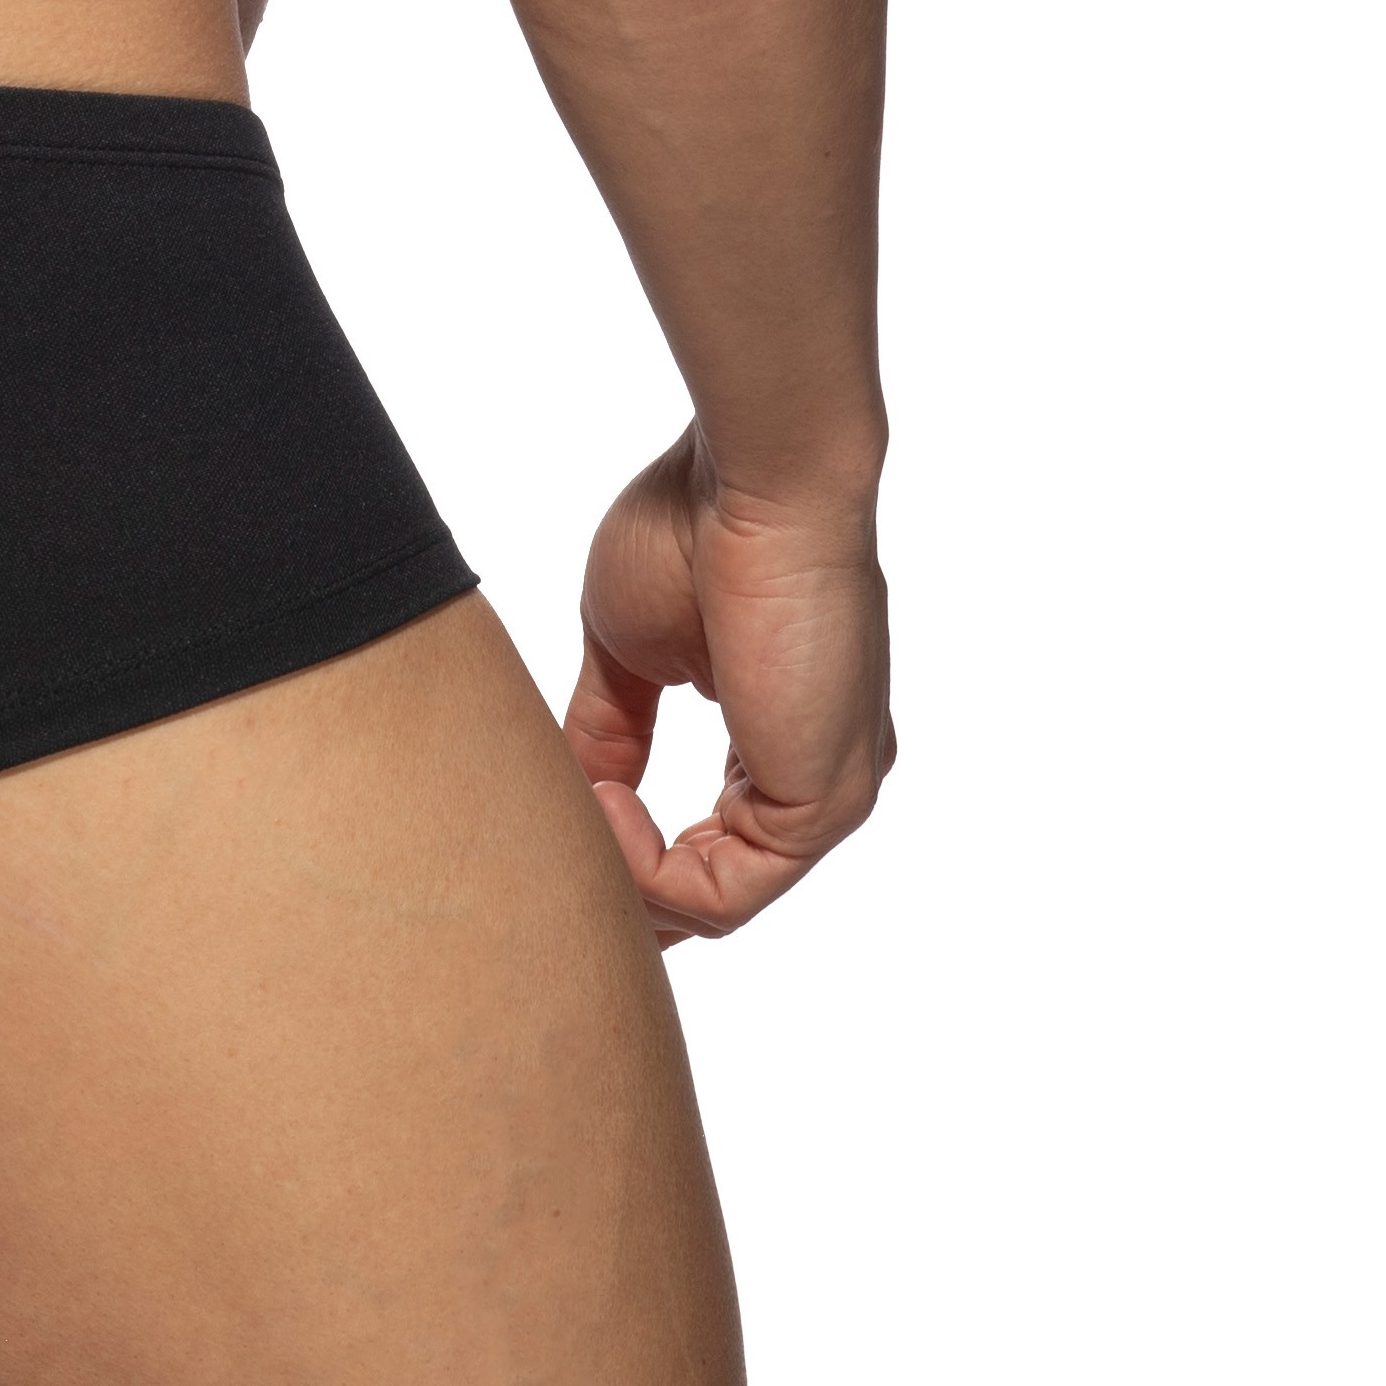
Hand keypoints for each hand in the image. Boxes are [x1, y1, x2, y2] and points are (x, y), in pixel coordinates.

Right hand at [563, 426, 893, 944]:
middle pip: (716, 889)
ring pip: (717, 902)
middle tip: (555, 872)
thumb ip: (610, 731)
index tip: (568, 841)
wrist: (756, 483)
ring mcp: (830, 795)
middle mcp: (822, 777)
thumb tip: (580, 790)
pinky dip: (648, 869)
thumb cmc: (692, 528)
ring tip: (569, 819)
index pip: (718, 848)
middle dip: (628, 892)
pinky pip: (726, 892)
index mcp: (787, 739)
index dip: (636, 865)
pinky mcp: (821, 804)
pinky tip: (604, 803)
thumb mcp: (629, 649)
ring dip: (626, 878)